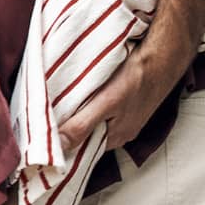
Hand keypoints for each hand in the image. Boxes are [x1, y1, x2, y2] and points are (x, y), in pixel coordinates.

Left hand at [56, 40, 188, 154]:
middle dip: (67, 127)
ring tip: (61, 102)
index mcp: (114, 138)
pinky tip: (85, 92)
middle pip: (86, 135)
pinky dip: (91, 102)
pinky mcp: (126, 100)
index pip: (80, 150)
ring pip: (93, 119)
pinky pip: (102, 107)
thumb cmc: (140, 77)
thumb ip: (82, 126)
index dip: (61, 144)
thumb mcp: (107, 103)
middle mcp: (120, 131)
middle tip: (46, 116)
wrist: (165, 54)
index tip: (40, 137)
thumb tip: (55, 150)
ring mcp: (125, 116)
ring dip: (79, 113)